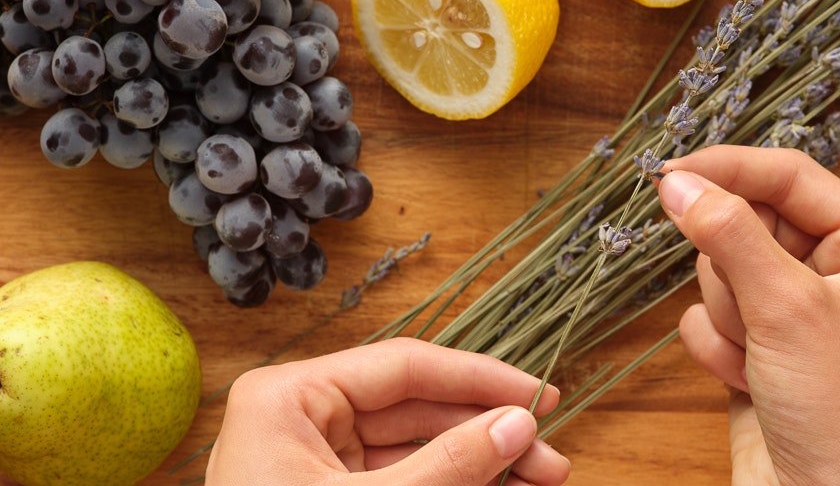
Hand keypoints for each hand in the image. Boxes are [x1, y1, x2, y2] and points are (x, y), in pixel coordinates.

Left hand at [205, 337, 569, 485]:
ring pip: (415, 446)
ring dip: (477, 461)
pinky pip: (401, 478)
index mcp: (290, 397)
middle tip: (549, 459)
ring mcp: (315, 460)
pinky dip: (450, 485)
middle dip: (487, 431)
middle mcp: (302, 417)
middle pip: (416, 407)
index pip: (405, 366)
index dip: (480, 379)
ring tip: (540, 479)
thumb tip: (517, 424)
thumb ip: (446, 465)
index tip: (540, 396)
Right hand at [657, 146, 839, 485]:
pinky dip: (716, 347)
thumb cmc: (839, 413)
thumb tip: (676, 182)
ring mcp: (792, 307)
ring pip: (719, 269)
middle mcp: (834, 270)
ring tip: (760, 356)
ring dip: (728, 315)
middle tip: (753, 308)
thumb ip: (727, 234)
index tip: (669, 173)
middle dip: (735, 270)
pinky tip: (748, 380)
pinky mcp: (757, 341)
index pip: (789, 177)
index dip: (729, 169)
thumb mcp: (786, 308)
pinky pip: (706, 314)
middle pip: (747, 222)